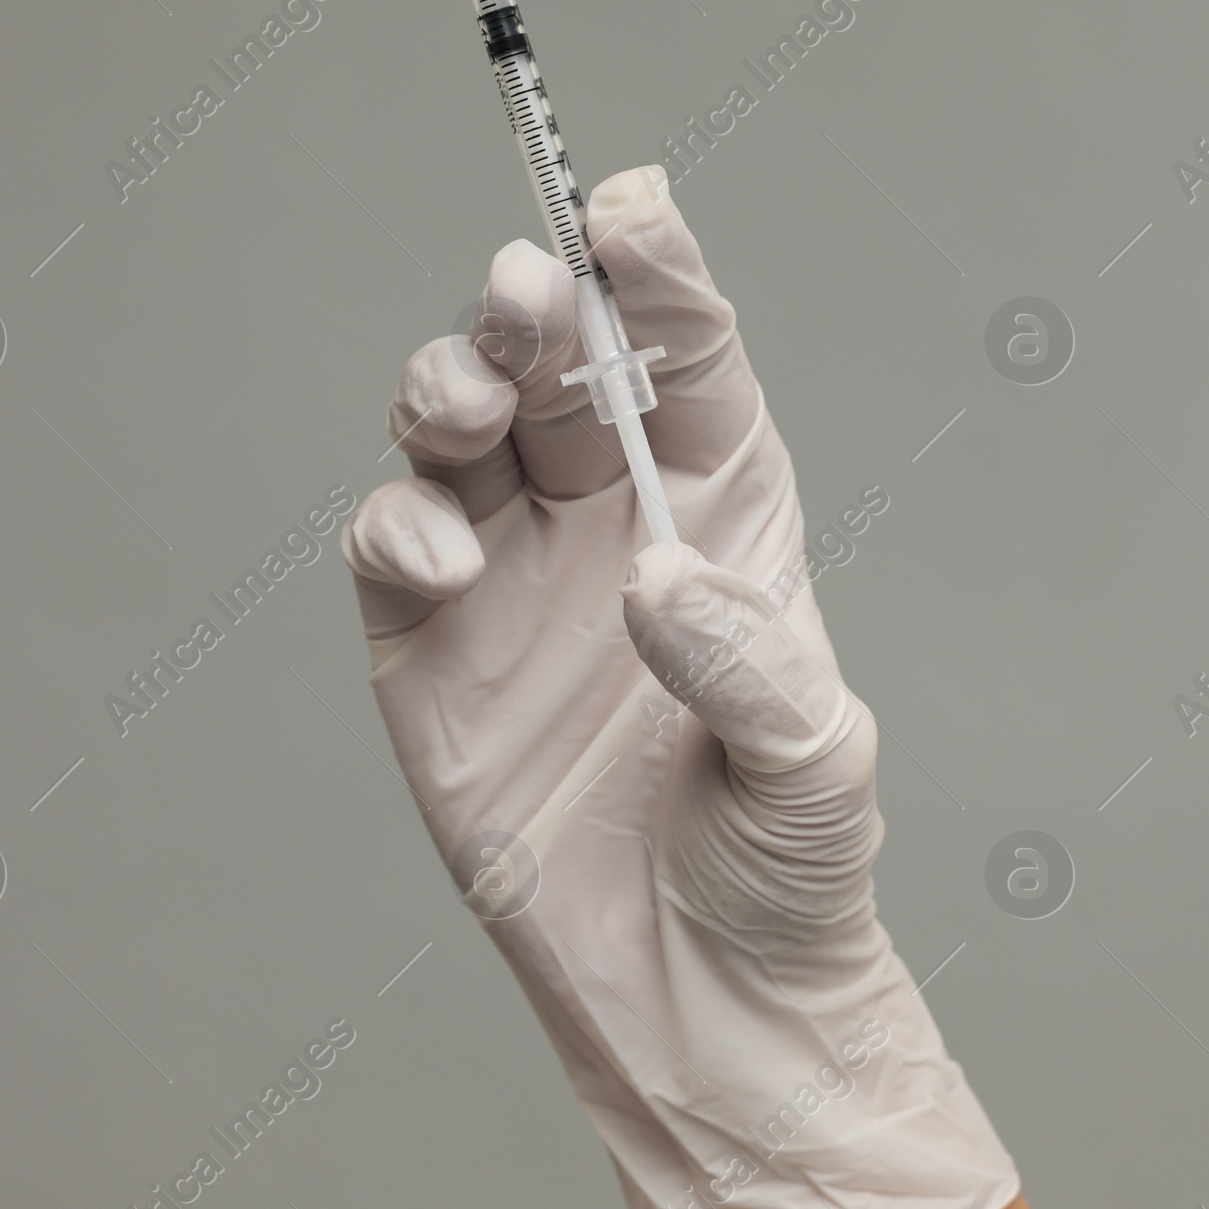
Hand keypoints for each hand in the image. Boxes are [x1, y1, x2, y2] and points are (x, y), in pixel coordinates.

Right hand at [342, 165, 1016, 1208]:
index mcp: (722, 512)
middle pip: (555, 368)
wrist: (696, 998)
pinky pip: (394, 544)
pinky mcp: (429, 651)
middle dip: (530, 309)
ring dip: (449, 390)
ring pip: (458, 430)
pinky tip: (446, 562)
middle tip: (521, 292)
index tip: (628, 210)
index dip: (656, 277)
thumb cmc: (781, 869)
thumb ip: (751, 670)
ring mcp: (511, 580)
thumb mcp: (814, 771)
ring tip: (469, 413)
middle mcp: (609, 523)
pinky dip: (401, 526)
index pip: (685, 360)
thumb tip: (657, 578)